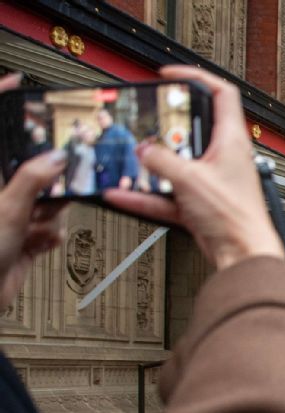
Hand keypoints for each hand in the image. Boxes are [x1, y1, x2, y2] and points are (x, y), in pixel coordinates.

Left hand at [0, 74, 68, 310]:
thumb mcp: (5, 211)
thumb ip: (32, 182)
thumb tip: (54, 158)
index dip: (2, 98)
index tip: (18, 81)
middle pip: (28, 165)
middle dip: (47, 175)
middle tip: (62, 175)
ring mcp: (8, 213)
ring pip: (45, 197)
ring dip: (51, 213)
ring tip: (40, 225)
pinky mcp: (22, 235)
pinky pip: (49, 225)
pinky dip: (49, 234)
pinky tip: (37, 242)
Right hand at [103, 66, 282, 270]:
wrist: (244, 256)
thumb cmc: (236, 217)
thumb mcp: (190, 179)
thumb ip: (162, 160)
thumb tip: (144, 151)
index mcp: (232, 141)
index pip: (222, 94)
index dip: (197, 77)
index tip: (171, 75)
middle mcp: (223, 158)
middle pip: (192, 130)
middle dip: (165, 128)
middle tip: (144, 123)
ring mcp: (210, 182)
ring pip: (175, 165)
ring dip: (151, 165)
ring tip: (128, 161)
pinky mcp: (199, 205)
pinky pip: (166, 195)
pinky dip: (145, 196)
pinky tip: (122, 195)